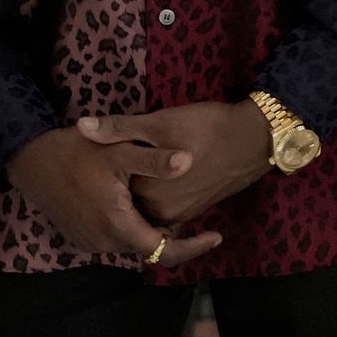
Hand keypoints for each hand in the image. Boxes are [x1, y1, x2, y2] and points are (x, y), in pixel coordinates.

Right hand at [5, 126, 222, 266]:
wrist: (30, 159)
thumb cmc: (76, 153)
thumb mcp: (119, 151)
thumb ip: (154, 160)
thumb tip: (189, 161)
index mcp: (117, 225)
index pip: (163, 251)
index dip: (193, 247)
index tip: (218, 235)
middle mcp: (103, 242)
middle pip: (150, 249)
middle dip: (176, 236)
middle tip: (202, 216)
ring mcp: (89, 242)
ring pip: (133, 243)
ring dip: (154, 231)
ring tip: (177, 207)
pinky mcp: (81, 236)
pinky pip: (117, 238)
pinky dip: (135, 228)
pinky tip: (145, 206)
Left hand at [81, 102, 273, 226]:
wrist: (256, 136)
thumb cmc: (207, 127)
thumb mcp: (161, 122)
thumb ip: (119, 128)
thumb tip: (80, 127)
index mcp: (148, 193)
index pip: (113, 187)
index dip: (109, 168)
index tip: (110, 150)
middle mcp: (162, 212)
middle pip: (131, 198)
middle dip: (126, 180)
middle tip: (126, 154)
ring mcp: (182, 213)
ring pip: (150, 204)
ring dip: (144, 187)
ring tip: (143, 161)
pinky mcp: (197, 209)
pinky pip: (168, 208)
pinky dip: (162, 193)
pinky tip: (164, 173)